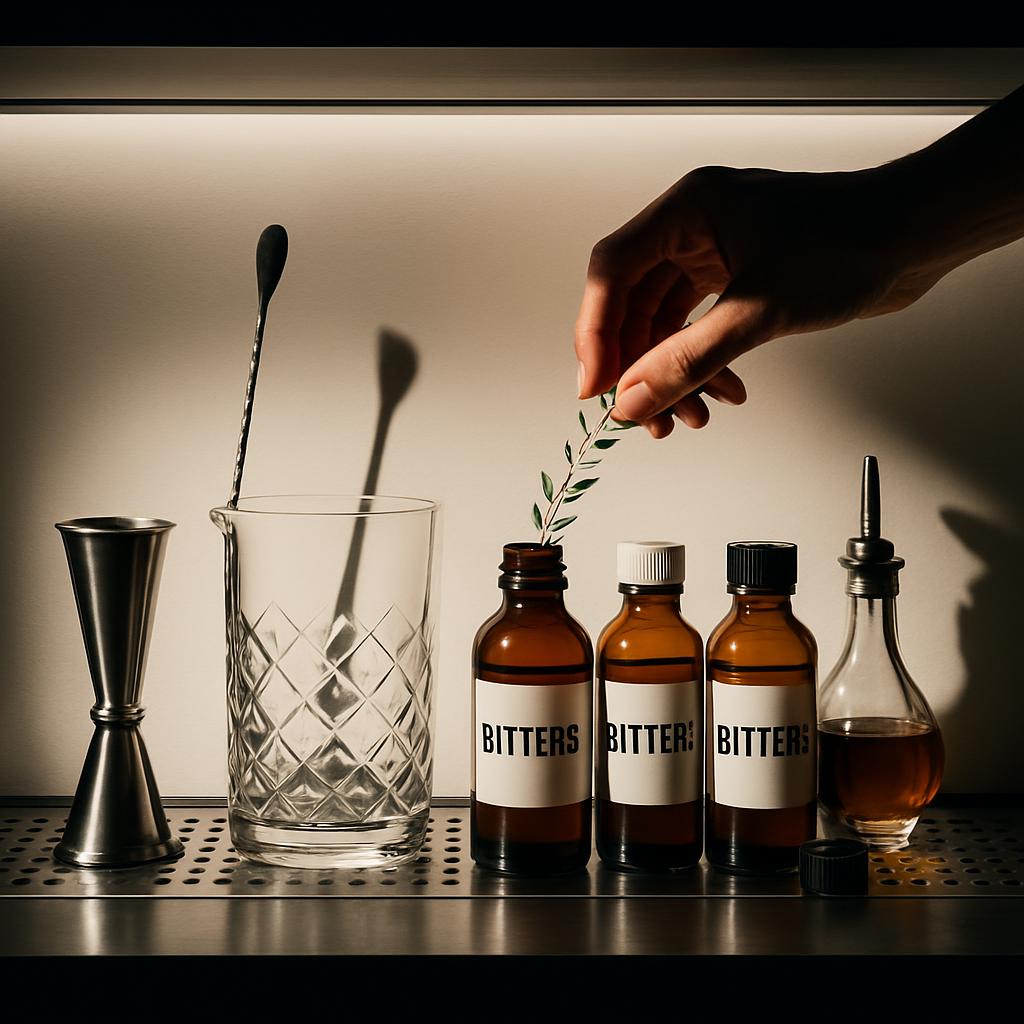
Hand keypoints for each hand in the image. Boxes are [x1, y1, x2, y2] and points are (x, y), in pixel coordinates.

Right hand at [574, 163, 945, 437]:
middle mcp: (693, 228)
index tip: (596, 387)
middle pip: (633, 303)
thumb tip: (634, 399)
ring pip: (665, 322)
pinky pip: (698, 327)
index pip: (612, 271)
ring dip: (672, 372)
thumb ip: (689, 361)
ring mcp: (715, 253)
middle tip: (642, 413)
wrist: (916, 236)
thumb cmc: (852, 242)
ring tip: (688, 415)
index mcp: (687, 211)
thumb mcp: (759, 312)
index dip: (595, 333)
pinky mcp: (738, 277)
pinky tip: (724, 392)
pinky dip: (703, 364)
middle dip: (638, 364)